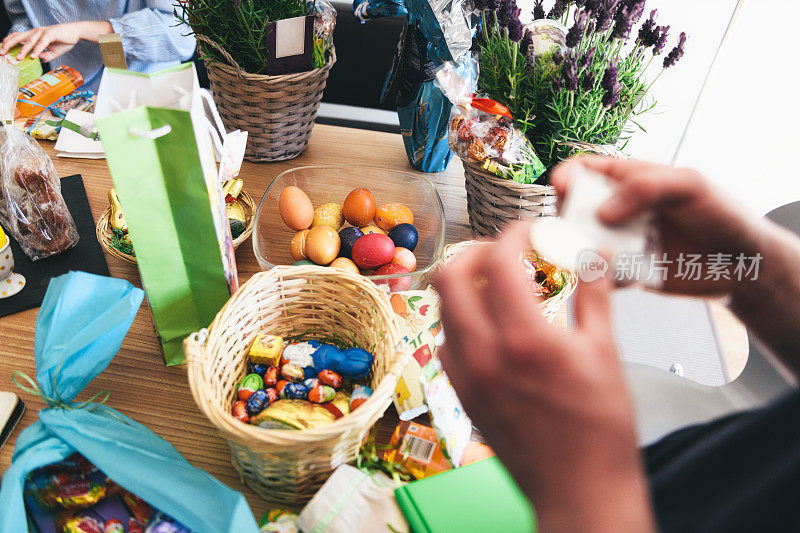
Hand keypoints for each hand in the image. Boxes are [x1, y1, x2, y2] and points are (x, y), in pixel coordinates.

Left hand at [1, 21, 111, 61]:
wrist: (76, 32)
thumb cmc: (64, 40)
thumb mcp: (53, 51)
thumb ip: (46, 55)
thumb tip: (39, 60)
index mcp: (34, 35)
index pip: (17, 37)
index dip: (8, 43)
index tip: (2, 50)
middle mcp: (35, 32)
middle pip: (18, 37)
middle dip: (8, 45)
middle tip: (2, 53)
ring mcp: (42, 32)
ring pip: (29, 41)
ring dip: (22, 50)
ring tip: (18, 58)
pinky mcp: (50, 34)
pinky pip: (41, 43)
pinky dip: (36, 50)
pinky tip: (33, 56)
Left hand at [434, 223, 654, 532]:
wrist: (579, 488)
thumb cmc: (599, 430)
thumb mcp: (606, 353)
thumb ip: (595, 295)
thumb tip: (596, 256)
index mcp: (525, 339)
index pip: (499, 261)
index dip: (514, 234)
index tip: (530, 231)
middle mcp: (485, 354)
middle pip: (449, 277)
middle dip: (474, 253)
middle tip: (503, 252)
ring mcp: (467, 376)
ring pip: (443, 310)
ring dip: (466, 287)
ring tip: (499, 286)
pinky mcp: (462, 395)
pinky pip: (446, 344)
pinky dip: (462, 322)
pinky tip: (491, 328)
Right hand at [551, 157, 770, 296]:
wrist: (744, 264)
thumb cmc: (722, 214)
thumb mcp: (689, 185)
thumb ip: (645, 187)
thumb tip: (601, 212)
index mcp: (629, 179)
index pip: (585, 169)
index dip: (567, 175)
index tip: (562, 188)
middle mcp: (617, 209)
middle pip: (573, 208)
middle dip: (567, 218)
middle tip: (577, 230)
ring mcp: (619, 240)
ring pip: (580, 243)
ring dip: (580, 250)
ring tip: (600, 256)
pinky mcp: (624, 271)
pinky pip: (599, 274)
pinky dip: (600, 276)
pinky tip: (621, 276)